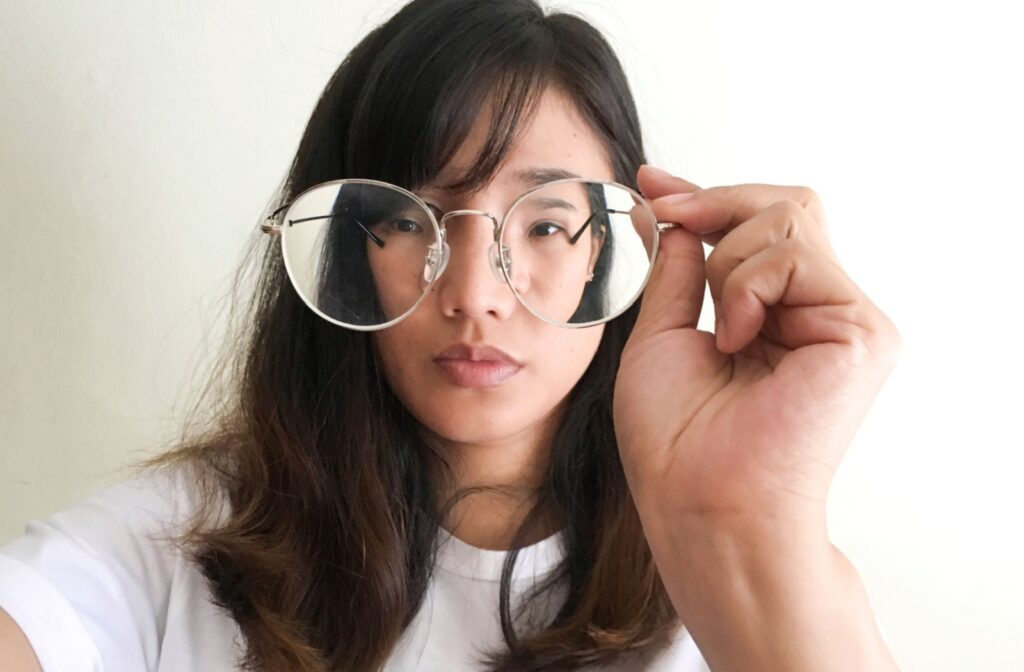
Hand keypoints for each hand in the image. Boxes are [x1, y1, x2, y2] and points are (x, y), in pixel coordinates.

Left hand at [614, 165, 901, 525]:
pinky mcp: (864, 331)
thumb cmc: (675, 440)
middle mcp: (819, 312)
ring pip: (787, 219)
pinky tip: (736, 339)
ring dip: (725, 261)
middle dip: (715, 202)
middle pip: (784, 206)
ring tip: (717, 331)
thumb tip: (680, 218)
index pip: (758, 229)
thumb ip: (676, 275)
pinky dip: (747, 287)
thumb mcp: (659, 337)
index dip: (707, 196)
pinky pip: (796, 257)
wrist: (700, 500)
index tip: (650, 184)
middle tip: (664, 211)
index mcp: (775, 316)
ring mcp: (846, 319)